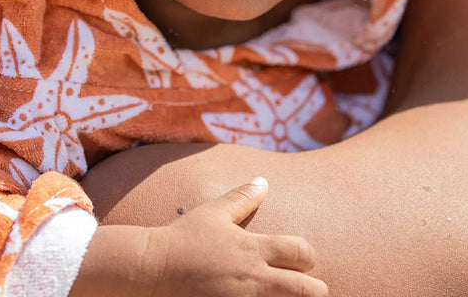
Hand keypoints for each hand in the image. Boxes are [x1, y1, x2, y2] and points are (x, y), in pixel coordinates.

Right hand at [146, 176, 328, 296]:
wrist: (152, 270)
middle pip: (305, 290)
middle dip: (315, 290)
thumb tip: (263, 182)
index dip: (309, 256)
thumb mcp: (215, 212)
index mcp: (253, 249)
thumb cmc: (184, 239)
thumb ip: (243, 198)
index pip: (300, 252)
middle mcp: (254, 279)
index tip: (305, 260)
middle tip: (314, 290)